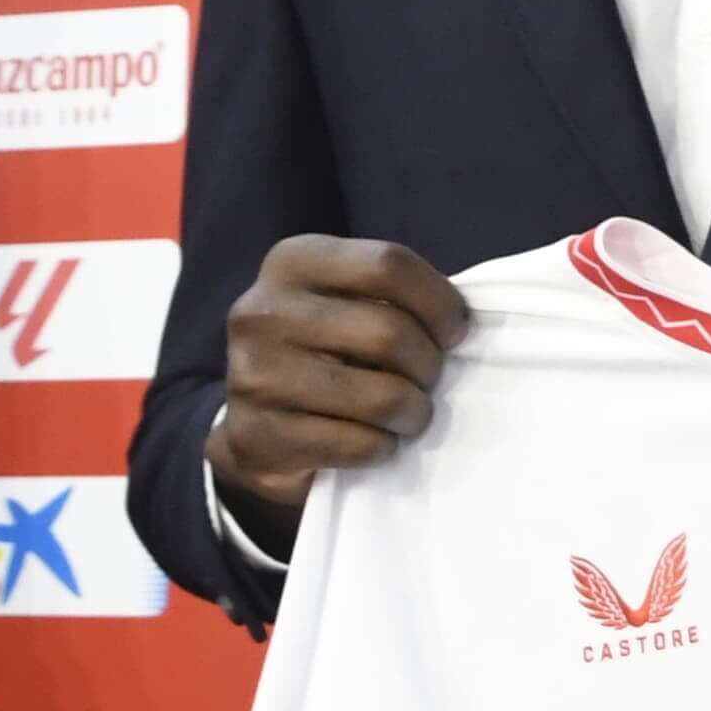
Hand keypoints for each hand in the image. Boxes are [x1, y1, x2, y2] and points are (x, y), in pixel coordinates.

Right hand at [206, 236, 471, 524]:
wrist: (258, 422)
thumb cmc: (328, 350)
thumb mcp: (351, 301)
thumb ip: (395, 295)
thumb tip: (460, 321)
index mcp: (293, 262)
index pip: (388, 265)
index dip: (440, 302)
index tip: (455, 331)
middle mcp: (261, 312)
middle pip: (389, 332)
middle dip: (429, 364)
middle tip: (428, 380)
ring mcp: (250, 376)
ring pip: (381, 396)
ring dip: (413, 412)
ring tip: (407, 413)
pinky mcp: (256, 436)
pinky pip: (359, 444)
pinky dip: (383, 448)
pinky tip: (373, 440)